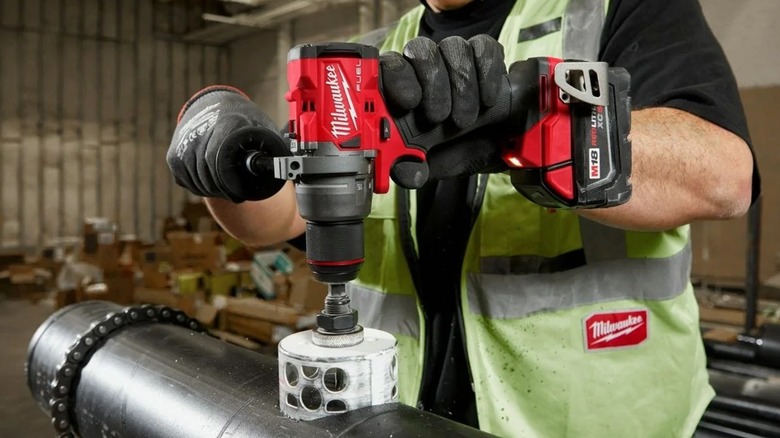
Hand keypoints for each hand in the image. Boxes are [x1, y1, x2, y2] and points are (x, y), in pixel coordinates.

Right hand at [166, 86, 288, 202]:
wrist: (214, 107)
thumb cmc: (244, 121)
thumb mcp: (264, 128)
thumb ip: (274, 147)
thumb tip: (288, 167)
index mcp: (227, 122)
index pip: (218, 157)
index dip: (228, 182)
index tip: (238, 195)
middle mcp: (201, 130)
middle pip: (207, 173)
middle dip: (223, 189)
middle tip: (236, 196)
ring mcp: (185, 143)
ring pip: (196, 180)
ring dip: (212, 190)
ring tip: (226, 188)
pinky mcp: (174, 154)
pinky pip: (186, 180)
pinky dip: (199, 186)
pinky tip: (212, 181)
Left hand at [379, 35, 508, 184]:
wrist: (498, 146)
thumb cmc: (456, 148)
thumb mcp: (433, 165)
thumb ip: (413, 169)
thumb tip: (401, 174)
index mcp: (402, 89)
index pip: (390, 65)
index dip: (396, 77)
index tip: (408, 101)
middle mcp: (424, 66)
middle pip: (421, 50)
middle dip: (433, 84)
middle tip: (440, 118)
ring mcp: (453, 57)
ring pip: (452, 47)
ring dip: (461, 85)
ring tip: (465, 120)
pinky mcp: (483, 54)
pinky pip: (482, 47)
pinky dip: (486, 72)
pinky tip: (487, 99)